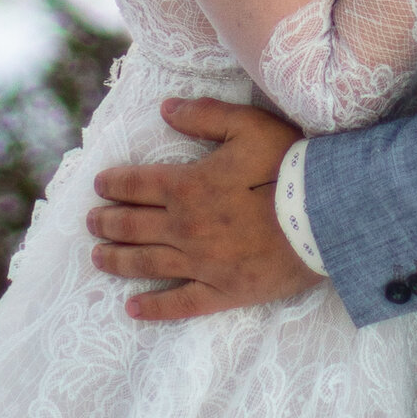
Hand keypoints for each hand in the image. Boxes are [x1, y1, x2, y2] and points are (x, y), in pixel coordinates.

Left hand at [89, 98, 315, 321]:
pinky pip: (180, 303)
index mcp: (187, 186)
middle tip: (90, 222)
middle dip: (106, 222)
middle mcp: (185, 227)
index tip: (99, 186)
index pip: (136, 185)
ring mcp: (201, 264)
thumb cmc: (289, 166)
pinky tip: (133, 308)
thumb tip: (166, 108)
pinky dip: (154, 306)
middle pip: (132, 226)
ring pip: (146, 264)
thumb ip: (204, 116)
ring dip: (116, 260)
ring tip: (97, 258)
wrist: (326, 216)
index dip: (113, 184)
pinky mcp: (223, 292)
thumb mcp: (248, 125)